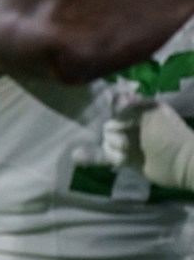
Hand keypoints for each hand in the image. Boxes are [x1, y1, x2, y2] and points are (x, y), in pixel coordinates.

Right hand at [76, 101, 193, 190]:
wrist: (182, 162)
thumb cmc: (168, 134)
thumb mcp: (150, 113)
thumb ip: (128, 106)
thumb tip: (111, 97)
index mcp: (139, 110)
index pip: (116, 103)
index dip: (107, 103)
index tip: (96, 100)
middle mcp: (131, 124)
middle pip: (109, 122)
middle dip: (114, 128)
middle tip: (126, 134)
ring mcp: (128, 142)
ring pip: (107, 140)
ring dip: (114, 145)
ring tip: (127, 150)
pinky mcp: (125, 159)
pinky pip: (104, 156)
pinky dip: (91, 157)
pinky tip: (76, 156)